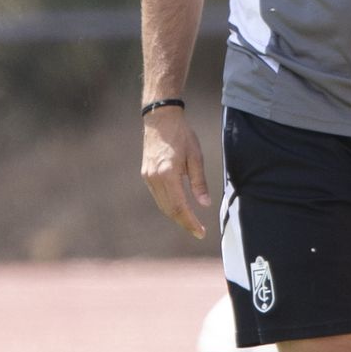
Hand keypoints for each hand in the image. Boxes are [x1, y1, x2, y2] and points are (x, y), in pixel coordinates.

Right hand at [140, 108, 210, 239]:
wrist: (160, 119)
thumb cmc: (181, 134)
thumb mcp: (195, 156)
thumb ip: (199, 182)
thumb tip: (204, 204)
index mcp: (168, 174)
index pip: (179, 207)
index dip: (190, 222)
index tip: (201, 233)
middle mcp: (155, 178)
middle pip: (169, 210)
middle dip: (184, 222)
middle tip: (198, 231)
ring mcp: (148, 177)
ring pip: (162, 205)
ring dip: (176, 216)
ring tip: (191, 222)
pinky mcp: (146, 174)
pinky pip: (158, 196)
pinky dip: (169, 205)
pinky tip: (179, 207)